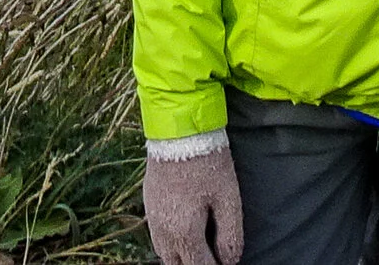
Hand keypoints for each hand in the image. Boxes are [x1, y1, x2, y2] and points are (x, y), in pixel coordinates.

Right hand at [143, 142, 243, 264]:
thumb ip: (230, 234)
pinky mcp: (149, 204)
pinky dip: (172, 243)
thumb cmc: (207, 160)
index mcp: (184, 232)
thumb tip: (230, 261)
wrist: (178, 126)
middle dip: (197, 264)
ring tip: (202, 248)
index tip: (226, 263)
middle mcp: (164, 231)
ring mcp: (153, 218)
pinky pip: (158, 238)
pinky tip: (185, 232)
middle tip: (214, 255)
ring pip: (166, 255)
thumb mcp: (227, 197)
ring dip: (183, 257)